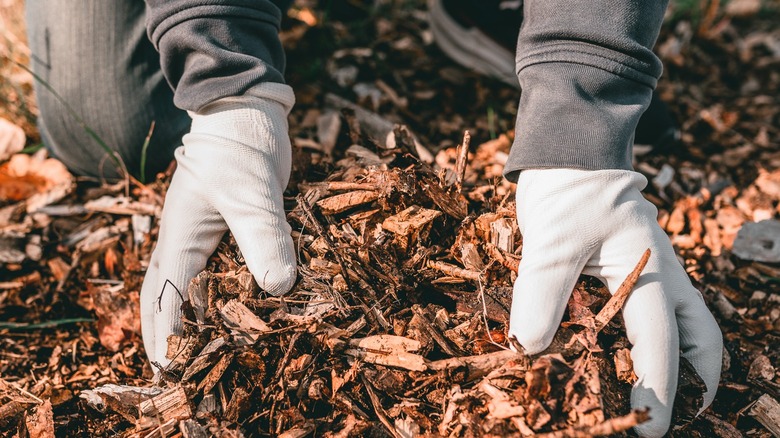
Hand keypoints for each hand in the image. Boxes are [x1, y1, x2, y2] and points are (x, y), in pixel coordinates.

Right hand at [139, 84, 296, 368]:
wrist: (248, 113)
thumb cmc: (238, 149)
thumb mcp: (250, 194)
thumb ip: (262, 238)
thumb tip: (279, 288)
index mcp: (179, 239)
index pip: (166, 298)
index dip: (167, 337)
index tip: (170, 372)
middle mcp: (186, 242)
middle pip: (166, 296)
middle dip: (167, 335)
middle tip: (174, 372)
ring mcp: (206, 236)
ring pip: (191, 285)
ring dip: (192, 318)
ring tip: (200, 351)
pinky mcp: (231, 229)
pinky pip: (221, 269)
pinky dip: (224, 293)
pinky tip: (241, 308)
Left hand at [509, 169, 721, 436]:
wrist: (568, 153)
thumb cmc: (565, 192)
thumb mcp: (551, 243)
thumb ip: (542, 295)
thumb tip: (530, 349)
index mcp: (649, 269)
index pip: (660, 340)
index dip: (656, 386)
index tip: (649, 427)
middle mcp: (661, 274)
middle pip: (699, 336)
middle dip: (693, 381)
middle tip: (676, 418)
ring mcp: (652, 270)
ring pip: (688, 323)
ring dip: (686, 361)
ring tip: (671, 396)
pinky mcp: (633, 269)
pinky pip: (657, 310)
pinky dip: (657, 339)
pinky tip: (631, 356)